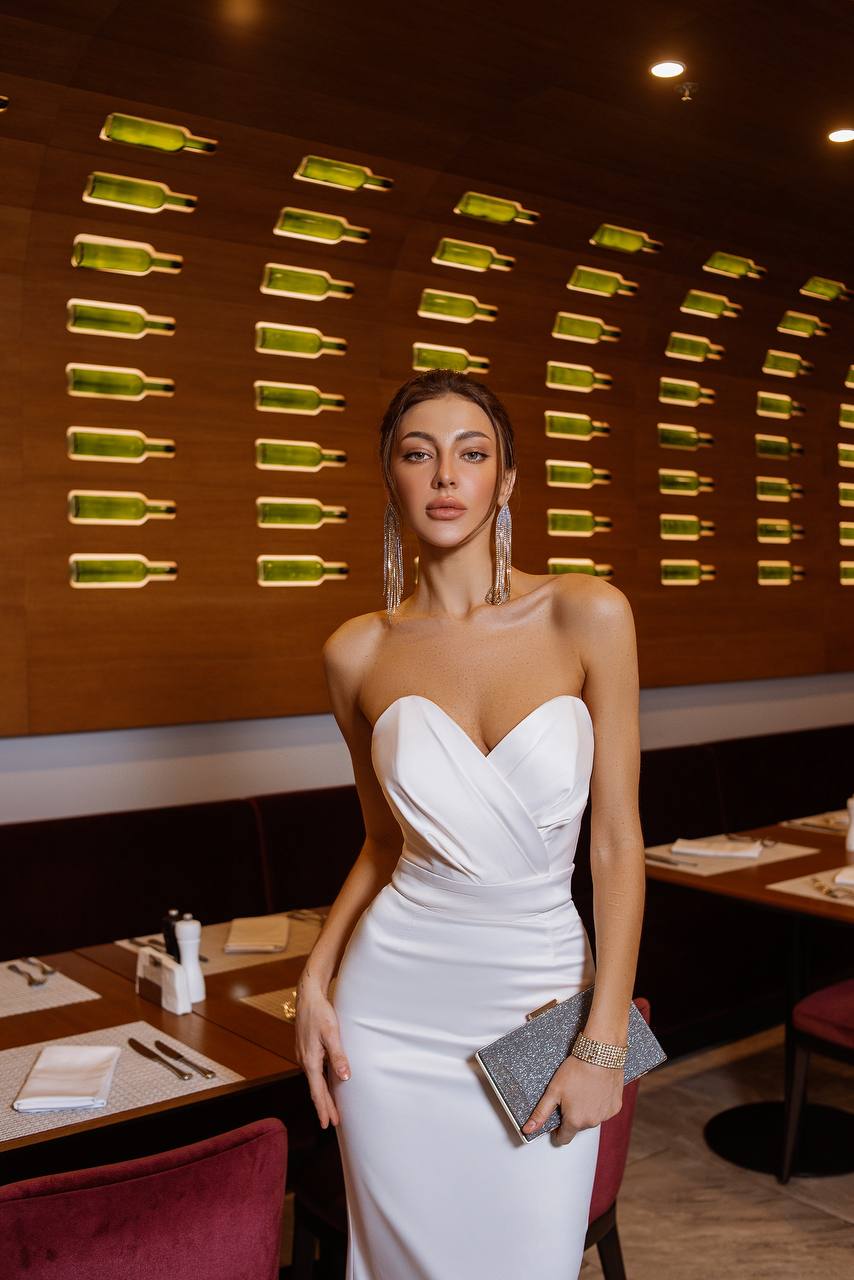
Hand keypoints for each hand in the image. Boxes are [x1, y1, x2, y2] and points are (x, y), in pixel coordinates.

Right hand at [294, 975, 350, 1129]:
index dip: (323, 1108)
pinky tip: (326, 1083)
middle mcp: (304, 1060)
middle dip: (324, 1106)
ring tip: (330, 1107)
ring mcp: (304, 1055)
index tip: (327, 1124)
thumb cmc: (320, 1013)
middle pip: (315, 1089)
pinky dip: (320, 1082)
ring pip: (314, 1081)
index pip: (317, 1091)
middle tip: (332, 1123)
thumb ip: (338, 1056)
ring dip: (322, 1094)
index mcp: (310, 1060)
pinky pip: (313, 1072)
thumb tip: (344, 1078)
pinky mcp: (306, 1049)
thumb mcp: (332, 1033)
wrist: (308, 996)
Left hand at [522, 1053, 623, 1144]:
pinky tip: (595, 1089)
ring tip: (582, 1090)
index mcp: (575, 1121)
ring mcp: (606, 1115)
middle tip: (569, 1096)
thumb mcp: (553, 1091)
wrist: (600, 1054)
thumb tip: (529, 1129)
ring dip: (586, 1110)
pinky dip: (599, 1103)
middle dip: (572, 1116)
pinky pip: (604, 1110)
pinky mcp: (616, 1106)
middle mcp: (592, 1122)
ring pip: (592, 1118)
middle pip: (578, 1127)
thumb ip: (541, 1113)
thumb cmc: (577, 1070)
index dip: (557, 1132)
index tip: (556, 1122)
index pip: (564, 1139)